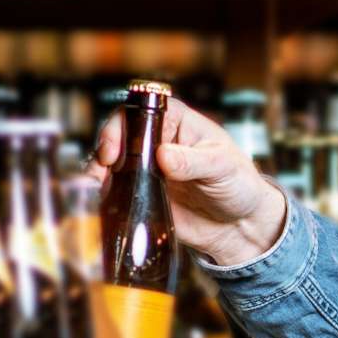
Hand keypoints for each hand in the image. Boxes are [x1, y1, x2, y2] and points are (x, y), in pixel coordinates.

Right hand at [87, 94, 287, 269]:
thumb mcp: (223, 168)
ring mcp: (146, 169)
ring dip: (98, 174)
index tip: (114, 150)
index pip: (139, 111)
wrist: (240, 226)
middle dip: (103, 152)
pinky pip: (117, 192)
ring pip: (111, 164)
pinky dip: (105, 196)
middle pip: (118, 137)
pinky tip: (104, 203)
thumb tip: (164, 155)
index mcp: (176, 121)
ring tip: (97, 188)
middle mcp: (156, 141)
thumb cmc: (240, 185)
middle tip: (102, 172)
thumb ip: (194, 161)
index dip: (121, 127)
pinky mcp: (142, 194)